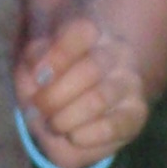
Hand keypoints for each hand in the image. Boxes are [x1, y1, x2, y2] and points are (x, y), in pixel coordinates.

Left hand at [12, 0, 148, 167]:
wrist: (76, 96)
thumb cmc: (48, 74)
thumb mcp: (31, 57)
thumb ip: (32, 56)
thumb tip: (35, 67)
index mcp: (90, 33)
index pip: (80, 31)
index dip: (55, 53)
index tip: (34, 73)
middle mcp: (115, 54)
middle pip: (89, 72)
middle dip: (55, 97)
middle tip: (38, 108)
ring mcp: (128, 83)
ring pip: (101, 99)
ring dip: (68, 118)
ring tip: (54, 124)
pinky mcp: (134, 113)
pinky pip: (120, 125)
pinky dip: (91, 136)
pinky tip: (75, 135)